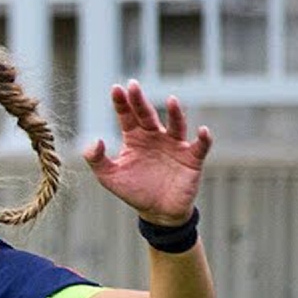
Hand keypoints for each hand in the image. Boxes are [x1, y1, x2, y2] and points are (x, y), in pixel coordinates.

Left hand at [82, 81, 211, 224]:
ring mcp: (174, 146)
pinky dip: (203, 139)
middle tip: (133, 85)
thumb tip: (94, 141)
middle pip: (148, 115)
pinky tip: (202, 131)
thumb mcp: (110, 178)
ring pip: (176, 125)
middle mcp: (155, 137)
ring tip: (172, 101)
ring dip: (175, 113)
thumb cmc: (134, 191)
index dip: (122, 103)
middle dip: (140, 101)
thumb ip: (97, 160)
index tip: (116, 89)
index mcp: (135, 138)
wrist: (158, 212)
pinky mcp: (191, 159)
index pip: (127, 116)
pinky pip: (200, 146)